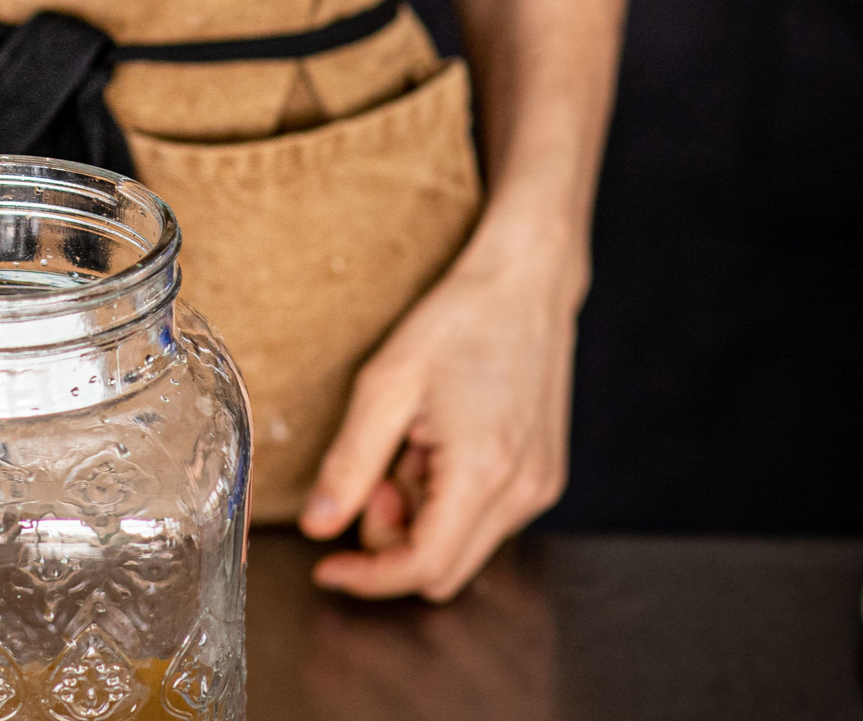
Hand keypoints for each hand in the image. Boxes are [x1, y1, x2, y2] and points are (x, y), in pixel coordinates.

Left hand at [297, 205, 585, 600]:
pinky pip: (486, 519)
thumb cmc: (460, 321)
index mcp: (483, 472)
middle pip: (444, 570)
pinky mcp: (544, 475)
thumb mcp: (386, 386)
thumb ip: (349, 463)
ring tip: (411, 445)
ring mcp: (540, 485)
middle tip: (377, 474)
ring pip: (464, 547)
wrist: (526, 283)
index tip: (328, 567)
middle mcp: (523, 490)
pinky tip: (439, 445)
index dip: (368, 579)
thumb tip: (318, 524)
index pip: (422, 567)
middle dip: (394, 540)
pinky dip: (450, 500)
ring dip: (422, 516)